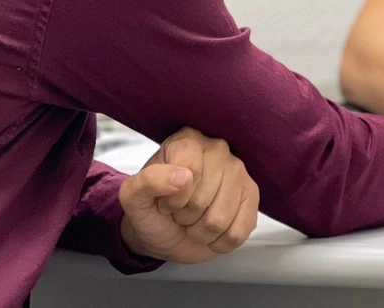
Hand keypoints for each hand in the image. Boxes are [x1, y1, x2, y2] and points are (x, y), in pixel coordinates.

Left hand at [119, 127, 258, 263]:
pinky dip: (218, 242)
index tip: (166, 199)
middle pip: (203, 199)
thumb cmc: (151, 208)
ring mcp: (238, 171)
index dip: (173, 197)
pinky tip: (211, 230)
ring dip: (200, 232)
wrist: (166, 231)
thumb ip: (147, 181)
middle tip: (180, 211)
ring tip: (195, 219)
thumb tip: (183, 177)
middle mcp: (217, 148)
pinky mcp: (251, 197)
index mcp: (187, 140)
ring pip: (219, 220)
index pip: (188, 170)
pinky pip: (237, 232)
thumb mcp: (133, 197)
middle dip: (185, 216)